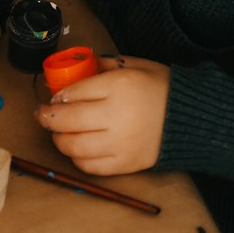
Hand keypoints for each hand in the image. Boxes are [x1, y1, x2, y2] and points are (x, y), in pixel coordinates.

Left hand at [34, 55, 169, 174]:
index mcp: (118, 86)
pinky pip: (92, 167)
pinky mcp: (127, 165)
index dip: (57, 97)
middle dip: (48, 119)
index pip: (74, 93)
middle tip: (41, 116)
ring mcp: (122, 144)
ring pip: (75, 147)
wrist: (192, 119)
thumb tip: (74, 72)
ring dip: (59, 140)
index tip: (51, 98)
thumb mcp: (133, 65)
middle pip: (69, 121)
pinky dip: (77, 159)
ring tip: (56, 133)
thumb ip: (103, 66)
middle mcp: (117, 116)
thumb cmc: (160, 87)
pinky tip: (76, 150)